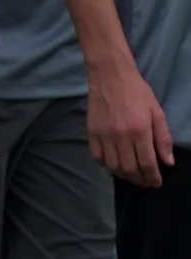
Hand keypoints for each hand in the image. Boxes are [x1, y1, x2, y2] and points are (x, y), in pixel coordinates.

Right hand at [87, 63, 174, 187]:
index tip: (156, 183)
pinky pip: (96, 156)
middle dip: (139, 179)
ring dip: (123, 175)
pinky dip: (105, 165)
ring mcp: (103, 134)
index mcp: (140, 130)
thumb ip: (163, 138)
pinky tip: (113, 164)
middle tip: (145, 182)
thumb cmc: (137, 93)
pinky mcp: (91, 131)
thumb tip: (167, 162)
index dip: (153, 177)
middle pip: (129, 168)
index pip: (147, 163)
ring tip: (131, 175)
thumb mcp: (157, 113)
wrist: (110, 75)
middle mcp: (120, 136)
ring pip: (112, 166)